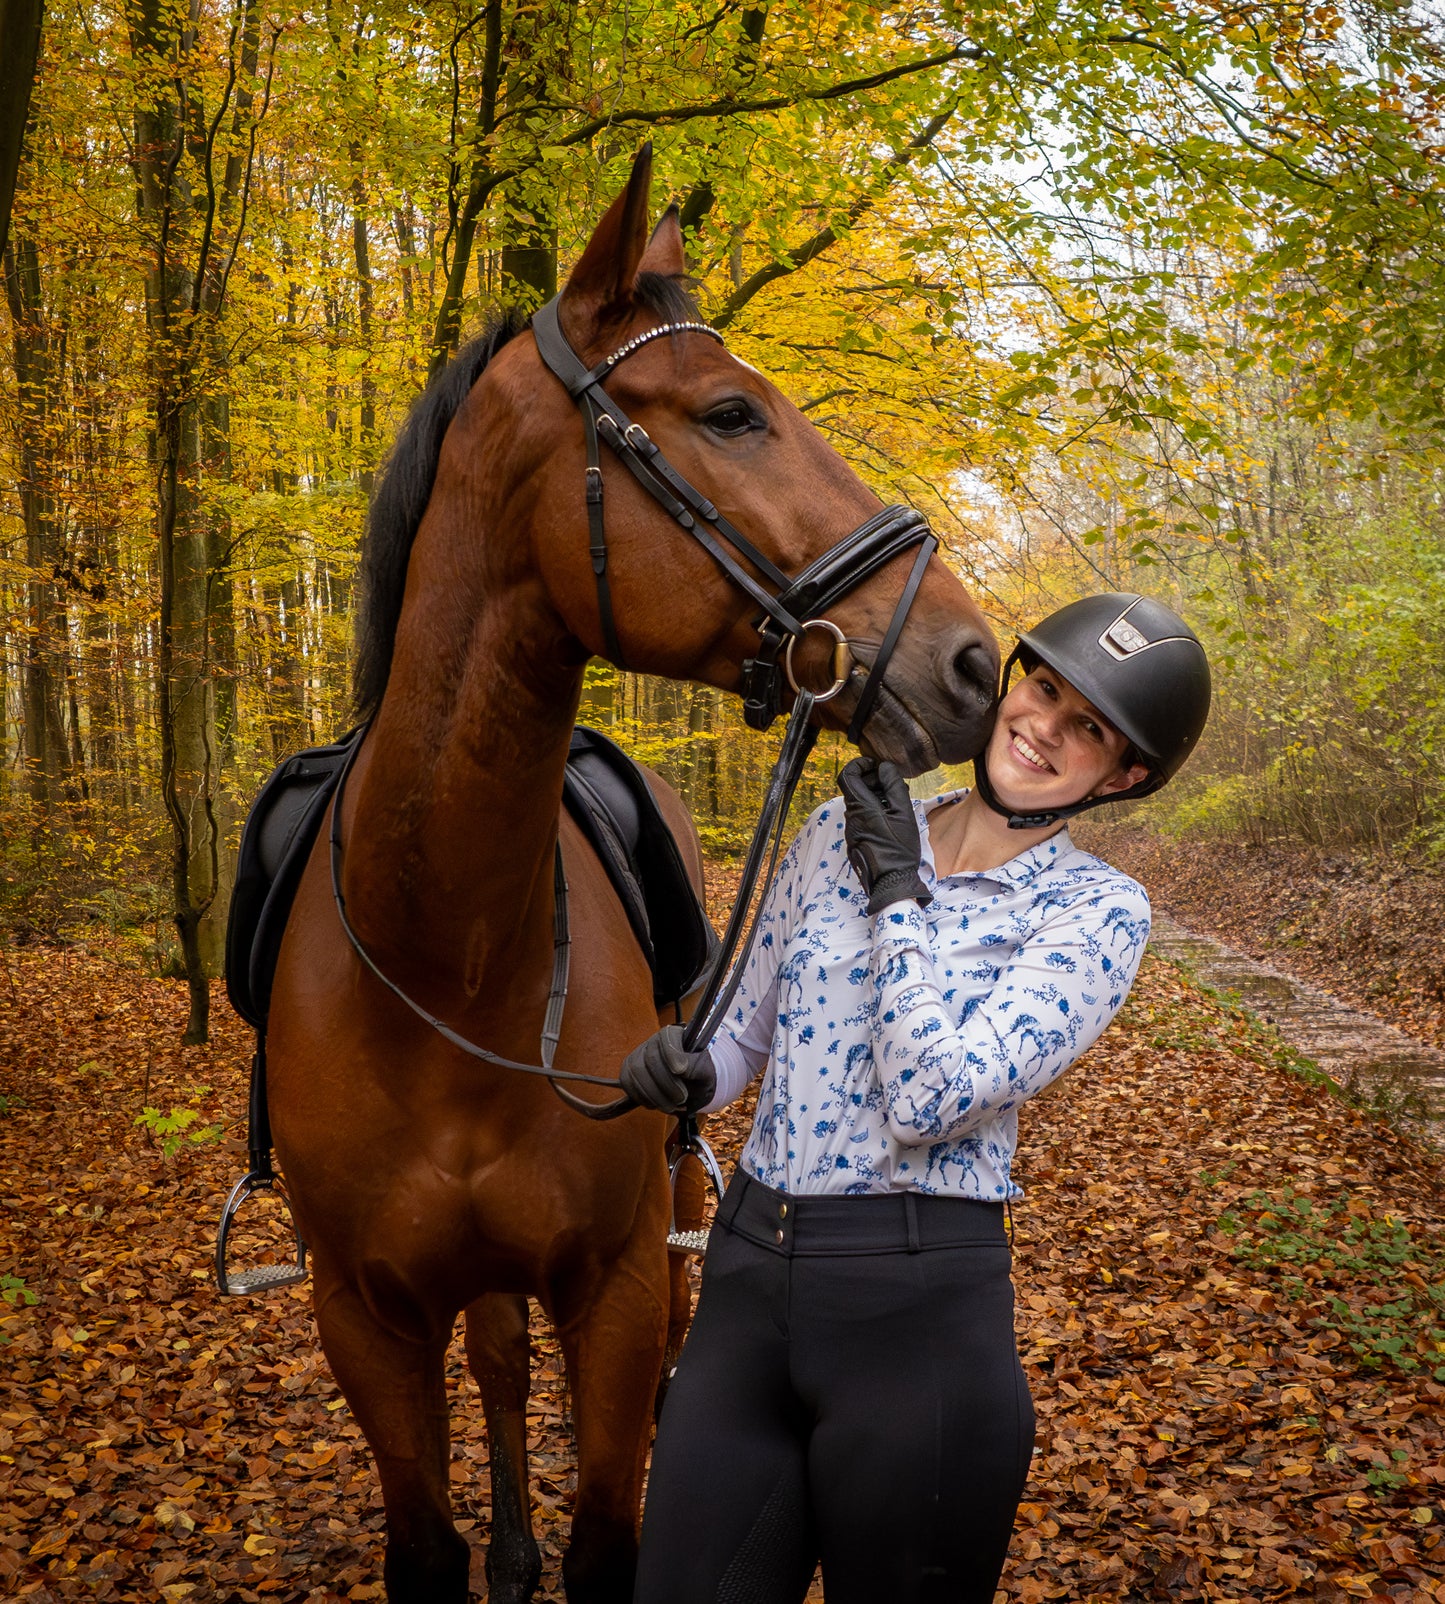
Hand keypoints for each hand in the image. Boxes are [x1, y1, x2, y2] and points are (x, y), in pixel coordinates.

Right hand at [619, 1025, 716, 1114]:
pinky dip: (644, 1099)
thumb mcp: (705, 1071)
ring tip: (672, 1105)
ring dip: (655, 1095)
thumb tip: (681, 1068)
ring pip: (637, 1074)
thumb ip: (696, 1067)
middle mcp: (653, 1042)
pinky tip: (659, 1104)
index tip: (681, 1071)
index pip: (668, 1038)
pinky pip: (629, 1085)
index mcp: (673, 1034)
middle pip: (651, 1059)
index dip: (672, 1054)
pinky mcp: (628, 1073)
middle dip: (666, 1083)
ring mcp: (637, 1056)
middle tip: (681, 1098)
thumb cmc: (699, 1075)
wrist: (690, 1087)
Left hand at [839, 757, 931, 915]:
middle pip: (854, 789)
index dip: (860, 765)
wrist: (892, 882)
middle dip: (872, 781)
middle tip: (894, 785)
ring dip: (875, 797)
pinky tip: (890, 820)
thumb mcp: (903, 813)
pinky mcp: (855, 841)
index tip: (876, 766)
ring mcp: (851, 831)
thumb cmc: (899, 847)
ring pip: (859, 804)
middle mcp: (850, 818)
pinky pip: (860, 819)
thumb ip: (893, 786)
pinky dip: (873, 812)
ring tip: (897, 803)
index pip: (848, 775)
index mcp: (860, 807)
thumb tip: (884, 767)